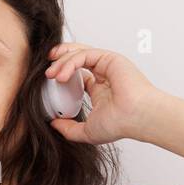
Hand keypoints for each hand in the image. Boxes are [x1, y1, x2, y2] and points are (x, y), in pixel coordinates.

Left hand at [45, 43, 162, 144]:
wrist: (137, 118)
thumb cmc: (121, 124)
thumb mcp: (87, 131)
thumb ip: (69, 128)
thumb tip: (53, 124)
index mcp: (99, 89)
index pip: (77, 74)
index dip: (62, 74)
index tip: (48, 82)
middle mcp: (104, 75)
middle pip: (77, 59)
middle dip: (59, 61)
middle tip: (46, 71)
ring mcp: (107, 65)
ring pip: (79, 54)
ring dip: (62, 61)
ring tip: (51, 74)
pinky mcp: (109, 59)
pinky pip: (85, 55)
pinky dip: (71, 62)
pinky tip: (62, 75)